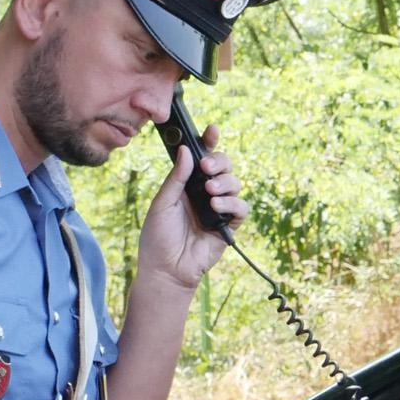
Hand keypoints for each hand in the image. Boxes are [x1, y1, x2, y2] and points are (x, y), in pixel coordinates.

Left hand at [136, 122, 244, 290]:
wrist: (166, 269)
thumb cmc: (158, 237)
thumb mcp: (162, 202)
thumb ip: (176, 178)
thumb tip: (186, 150)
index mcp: (187, 185)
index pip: (202, 158)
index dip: (209, 143)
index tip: (212, 130)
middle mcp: (205, 194)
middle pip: (224, 167)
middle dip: (219, 162)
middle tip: (207, 168)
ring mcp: (218, 209)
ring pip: (235, 184)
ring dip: (224, 183)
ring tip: (209, 192)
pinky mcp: (228, 227)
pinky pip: (241, 209)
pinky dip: (232, 204)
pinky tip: (216, 207)